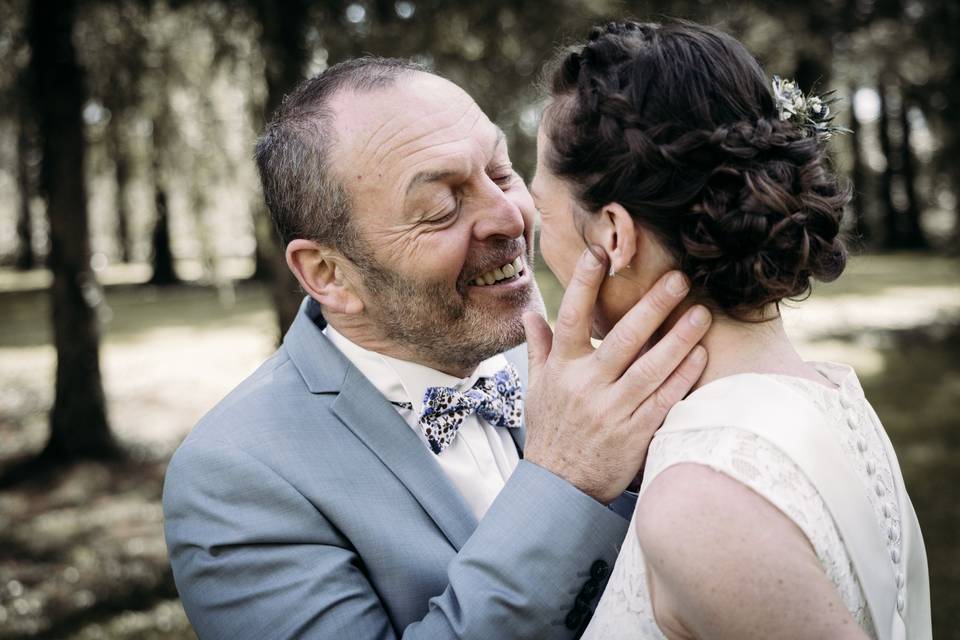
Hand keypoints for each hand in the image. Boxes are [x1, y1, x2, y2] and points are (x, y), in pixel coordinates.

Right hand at [521, 248, 710, 503]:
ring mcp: (612, 411)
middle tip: (678, 277)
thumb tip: (530, 313)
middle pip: (622, 339)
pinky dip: (682, 377)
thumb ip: (539, 348)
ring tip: (701, 312)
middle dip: (651, 306)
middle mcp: (587, 386)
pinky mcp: (635, 433)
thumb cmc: (551, 431)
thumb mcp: (537, 388)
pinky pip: (663, 400)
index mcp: (562, 369)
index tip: (600, 253)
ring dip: (678, 339)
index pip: (572, 318)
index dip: (584, 284)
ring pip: (650, 368)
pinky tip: (700, 355)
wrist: (559, 488)